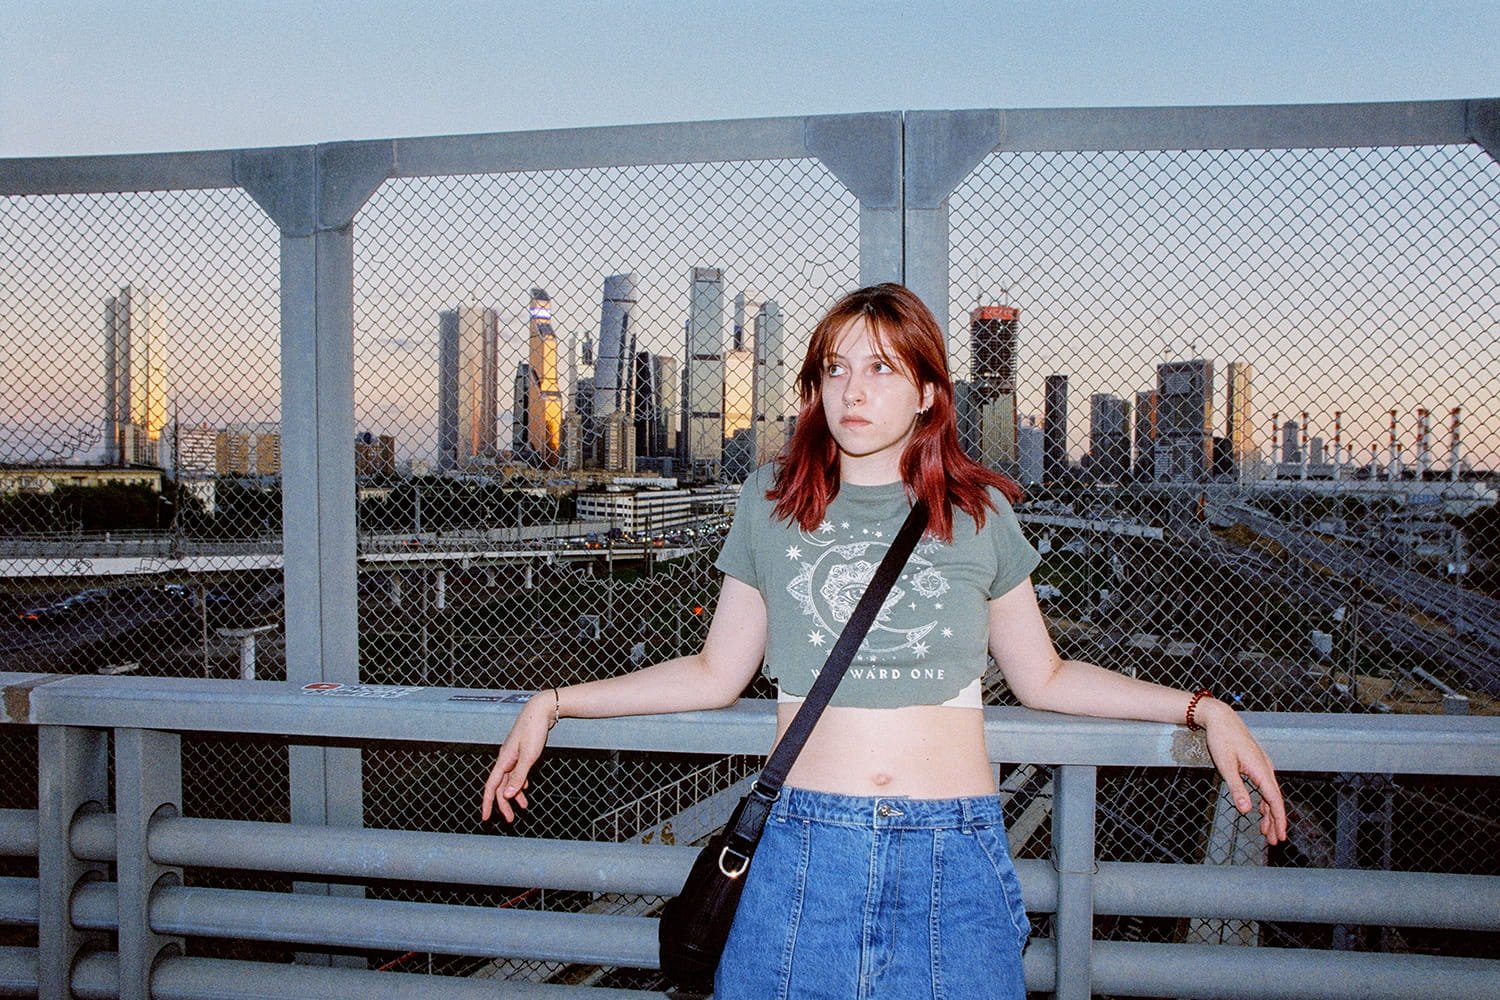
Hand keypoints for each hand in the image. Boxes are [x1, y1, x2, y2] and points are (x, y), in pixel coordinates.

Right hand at [480, 691, 555, 823]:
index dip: (488, 803)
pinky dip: (519, 783)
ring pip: (509, 780)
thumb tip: (506, 795)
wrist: (541, 710)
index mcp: (504, 760)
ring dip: (513, 794)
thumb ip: (518, 776)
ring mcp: (512, 755)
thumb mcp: (529, 756)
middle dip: (504, 804)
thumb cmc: (534, 730)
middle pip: (500, 786)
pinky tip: (524, 789)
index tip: (485, 817)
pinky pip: (516, 772)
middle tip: (510, 819)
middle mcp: (505, 758)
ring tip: (522, 807)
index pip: (491, 786)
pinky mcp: (520, 752)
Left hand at [1199, 699, 1287, 844]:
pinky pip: (1264, 787)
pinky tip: (1260, 811)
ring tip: (1266, 832)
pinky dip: (1264, 801)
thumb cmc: (1221, 739)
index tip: (1281, 835)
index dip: (1279, 820)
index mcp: (1261, 770)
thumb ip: (1236, 788)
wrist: (1220, 718)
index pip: (1274, 800)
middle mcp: (1265, 769)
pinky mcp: (1256, 764)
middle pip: (1274, 800)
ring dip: (1269, 814)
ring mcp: (1262, 766)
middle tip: (1274, 840)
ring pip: (1270, 795)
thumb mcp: (1225, 766)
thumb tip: (1246, 810)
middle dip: (1275, 822)